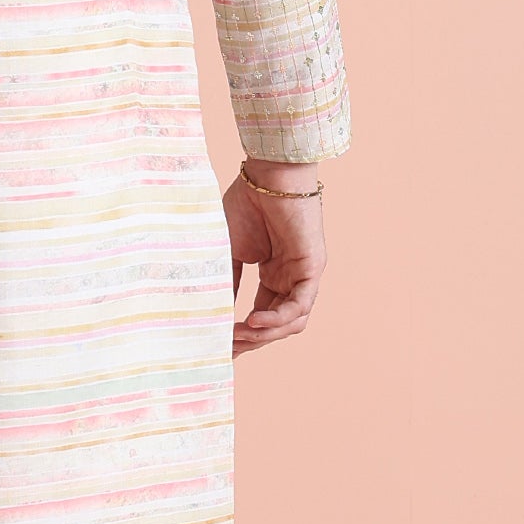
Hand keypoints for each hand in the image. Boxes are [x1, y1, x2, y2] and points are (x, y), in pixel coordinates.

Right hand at [223, 170, 325, 357]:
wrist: (266, 174)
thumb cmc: (246, 203)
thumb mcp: (229, 251)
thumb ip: (227, 282)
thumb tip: (212, 314)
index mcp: (274, 275)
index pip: (262, 317)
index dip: (243, 335)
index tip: (219, 348)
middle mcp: (291, 279)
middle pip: (276, 325)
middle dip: (251, 341)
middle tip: (224, 349)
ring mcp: (303, 276)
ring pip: (291, 323)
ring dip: (264, 335)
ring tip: (237, 335)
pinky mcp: (312, 269)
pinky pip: (299, 306)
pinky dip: (277, 319)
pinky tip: (253, 322)